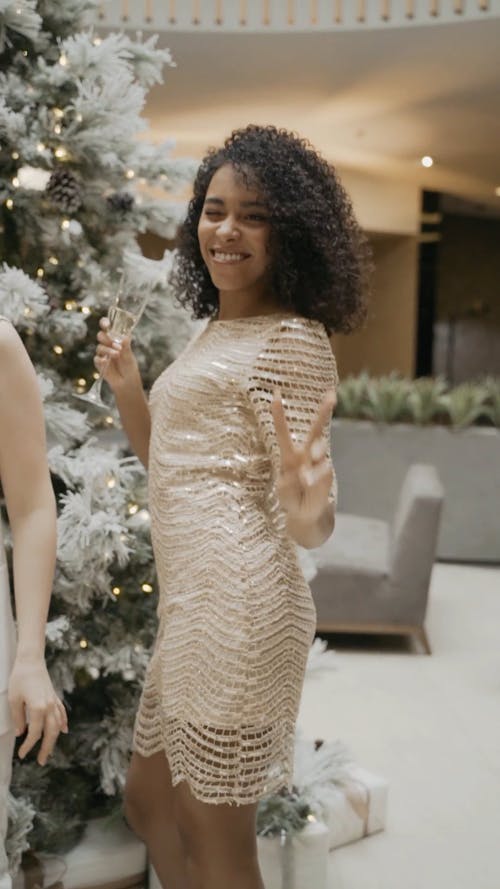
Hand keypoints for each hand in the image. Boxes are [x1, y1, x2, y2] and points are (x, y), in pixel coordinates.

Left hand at [8, 658, 67, 765]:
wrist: (31, 660)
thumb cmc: (20, 678)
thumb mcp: (13, 699)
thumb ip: (17, 718)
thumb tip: (20, 733)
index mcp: (38, 708)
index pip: (35, 733)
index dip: (28, 746)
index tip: (22, 754)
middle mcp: (49, 707)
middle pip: (50, 733)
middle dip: (46, 748)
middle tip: (41, 761)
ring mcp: (53, 701)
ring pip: (57, 725)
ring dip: (54, 739)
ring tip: (50, 751)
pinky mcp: (54, 697)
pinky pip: (61, 713)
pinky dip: (63, 722)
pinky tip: (64, 730)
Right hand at [95, 317, 139, 393]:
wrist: (127, 384)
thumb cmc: (130, 369)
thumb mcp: (130, 357)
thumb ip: (126, 348)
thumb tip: (125, 338)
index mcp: (116, 340)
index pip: (108, 328)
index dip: (105, 323)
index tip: (107, 324)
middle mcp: (108, 345)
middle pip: (101, 336)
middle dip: (105, 337)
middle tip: (114, 342)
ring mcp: (103, 354)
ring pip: (99, 347)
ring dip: (108, 350)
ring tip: (117, 355)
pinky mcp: (99, 363)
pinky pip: (97, 359)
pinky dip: (101, 360)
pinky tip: (106, 362)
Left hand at [271, 388, 335, 524]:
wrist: (307, 516)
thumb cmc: (291, 499)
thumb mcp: (283, 491)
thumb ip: (289, 482)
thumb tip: (306, 473)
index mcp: (289, 456)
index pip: (283, 432)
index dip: (278, 414)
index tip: (276, 394)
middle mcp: (306, 456)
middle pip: (315, 431)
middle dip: (324, 412)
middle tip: (332, 396)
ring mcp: (318, 465)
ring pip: (320, 450)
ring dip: (316, 454)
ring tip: (306, 468)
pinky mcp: (326, 477)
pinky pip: (323, 472)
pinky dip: (315, 477)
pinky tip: (308, 483)